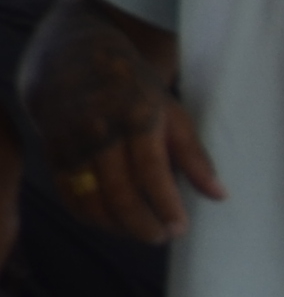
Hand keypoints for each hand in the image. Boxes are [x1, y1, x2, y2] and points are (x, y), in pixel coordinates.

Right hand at [46, 80, 216, 242]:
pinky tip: (111, 223)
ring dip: (117, 227)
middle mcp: (98, 131)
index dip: (166, 206)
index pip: (151, 172)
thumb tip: (219, 195)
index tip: (180, 229)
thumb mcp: (171, 111)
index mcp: (134, 118)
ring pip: (91, 201)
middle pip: (119, 193)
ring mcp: (70, 142)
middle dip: (143, 225)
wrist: (69, 59)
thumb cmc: (132, 89)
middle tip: (162, 236)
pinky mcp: (50, 152)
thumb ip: (194, 155)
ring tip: (141, 233)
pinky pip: (68, 196)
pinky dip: (90, 217)